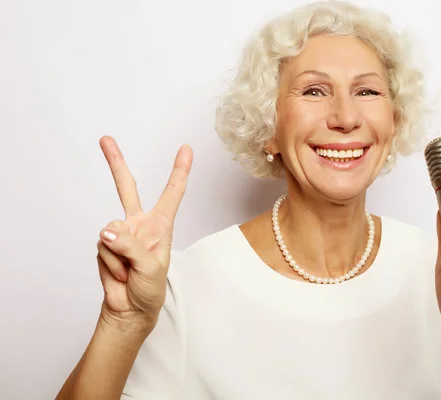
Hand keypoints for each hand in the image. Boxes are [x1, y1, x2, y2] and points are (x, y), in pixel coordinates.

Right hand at [96, 136, 192, 333]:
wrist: (129, 309)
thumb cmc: (149, 289)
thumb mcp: (150, 268)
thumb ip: (130, 246)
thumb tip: (106, 229)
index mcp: (161, 226)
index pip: (172, 193)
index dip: (179, 170)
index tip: (186, 149)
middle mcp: (140, 224)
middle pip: (127, 188)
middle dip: (116, 163)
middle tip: (105, 140)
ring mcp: (120, 233)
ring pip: (110, 230)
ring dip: (119, 255)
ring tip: (129, 270)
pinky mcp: (104, 244)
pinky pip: (101, 246)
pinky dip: (110, 263)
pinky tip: (118, 272)